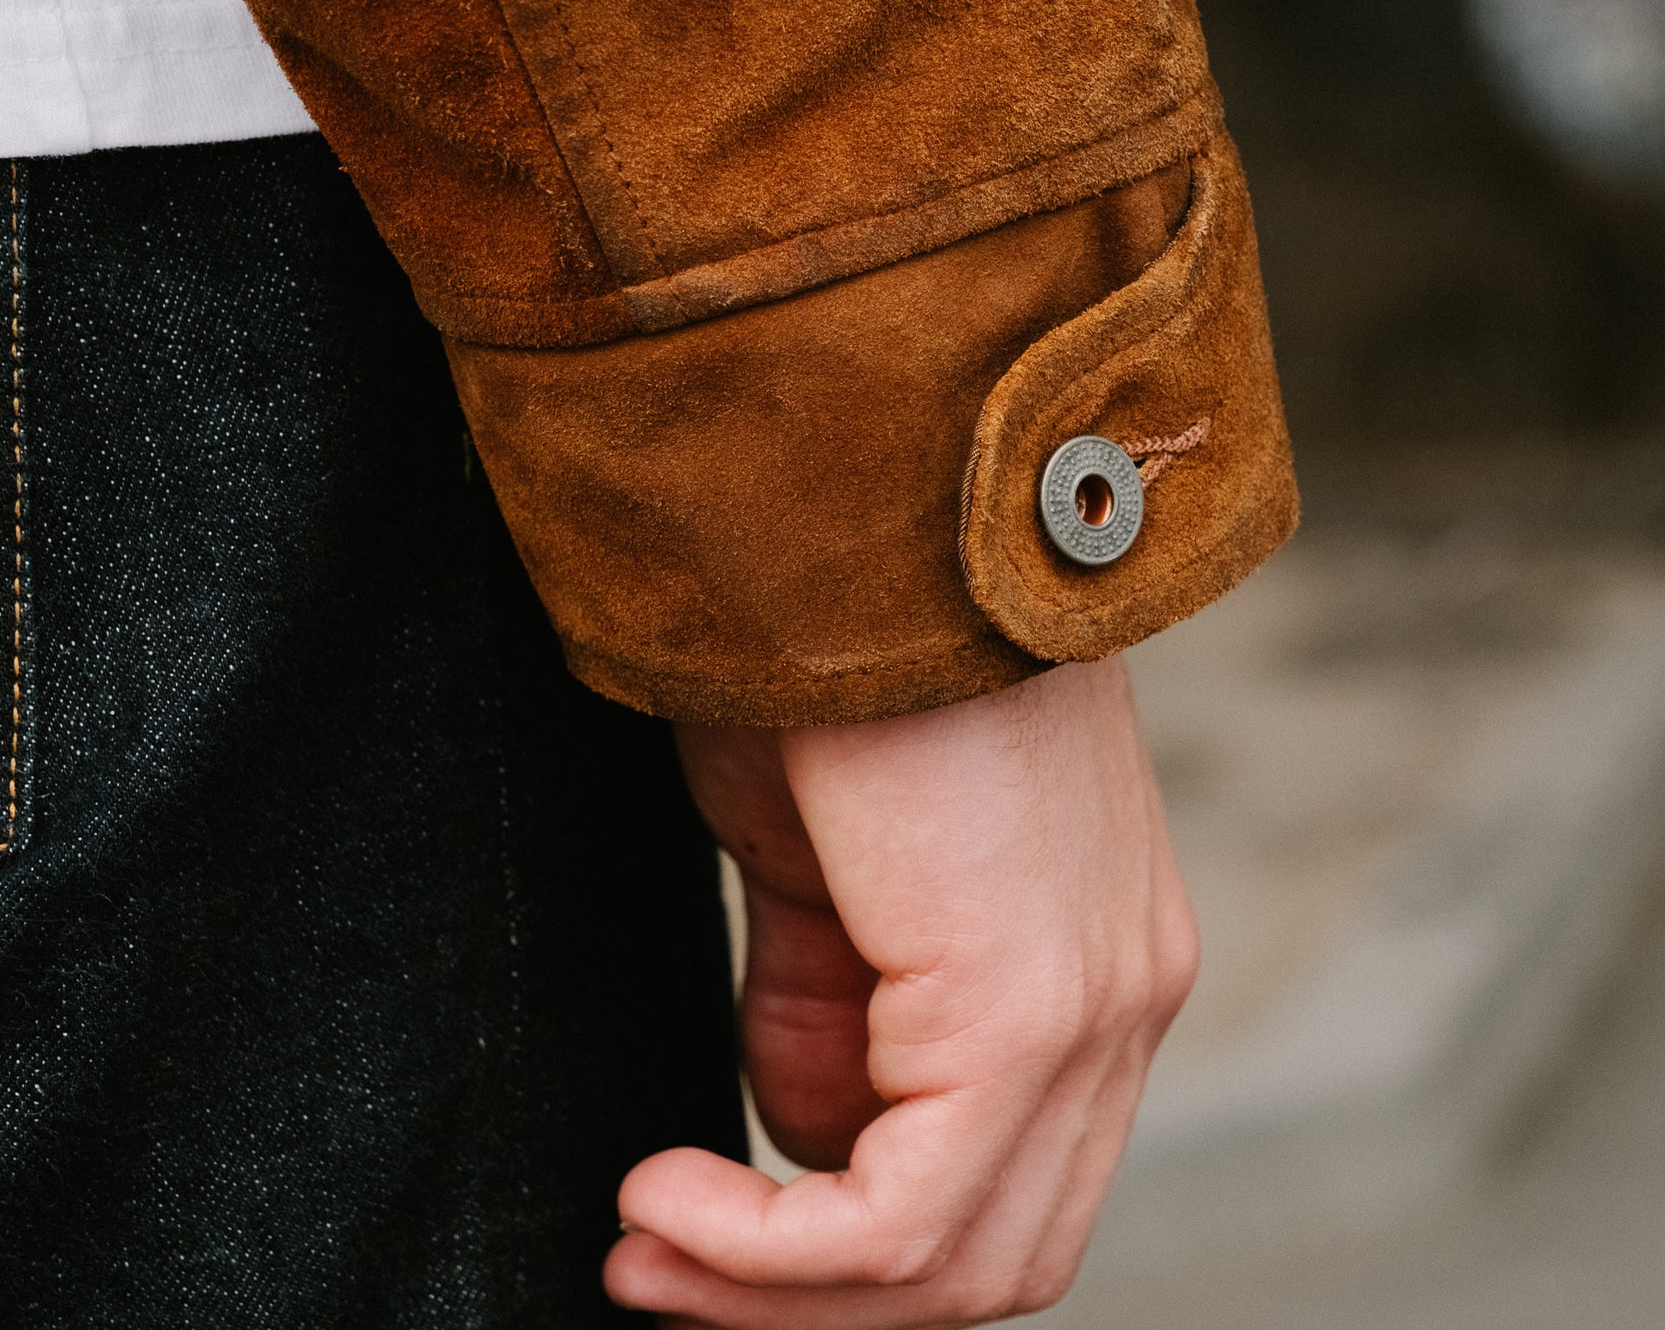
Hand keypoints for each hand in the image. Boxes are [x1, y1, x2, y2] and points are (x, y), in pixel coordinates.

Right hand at [603, 655, 1197, 1328]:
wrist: (852, 517)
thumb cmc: (824, 657)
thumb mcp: (819, 856)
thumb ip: (827, 999)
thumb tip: (800, 1135)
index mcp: (1090, 956)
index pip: (1011, 1182)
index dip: (851, 1251)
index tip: (695, 1229)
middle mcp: (1122, 996)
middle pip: (998, 1251)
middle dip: (809, 1298)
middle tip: (654, 1266)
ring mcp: (1094, 1005)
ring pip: (961, 1261)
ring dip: (776, 1288)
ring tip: (646, 1245)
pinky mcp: (1024, 1003)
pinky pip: (907, 1217)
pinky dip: (771, 1249)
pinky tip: (666, 1200)